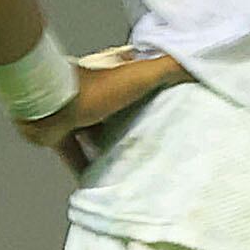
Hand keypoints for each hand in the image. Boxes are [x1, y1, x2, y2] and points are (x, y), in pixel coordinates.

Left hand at [13, 45, 188, 155]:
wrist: (46, 105)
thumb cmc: (95, 88)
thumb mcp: (140, 74)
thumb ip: (170, 68)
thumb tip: (203, 65)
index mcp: (116, 73)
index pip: (143, 75)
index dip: (160, 85)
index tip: (178, 101)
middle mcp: (97, 91)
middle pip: (124, 108)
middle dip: (139, 121)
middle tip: (162, 140)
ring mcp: (77, 113)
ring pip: (101, 133)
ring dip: (114, 146)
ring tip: (138, 164)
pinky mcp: (61, 135)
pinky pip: (77, 157)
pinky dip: (87, 170)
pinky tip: (103, 185)